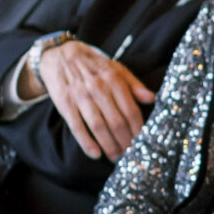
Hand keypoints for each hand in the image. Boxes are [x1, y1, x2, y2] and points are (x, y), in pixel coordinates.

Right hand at [32, 39, 154, 160]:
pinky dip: (86, 143)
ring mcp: (80, 96)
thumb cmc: (94, 65)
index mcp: (114, 79)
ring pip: (99, 127)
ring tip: (116, 158)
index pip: (131, 110)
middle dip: (125, 142)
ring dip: (109, 146)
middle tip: (130, 156)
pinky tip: (96, 154)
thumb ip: (134, 85)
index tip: (143, 143)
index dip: (138, 130)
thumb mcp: (116, 68)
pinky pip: (77, 127)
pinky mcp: (65, 104)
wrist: (60, 55)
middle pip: (117, 122)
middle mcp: (98, 88)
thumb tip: (152, 98)